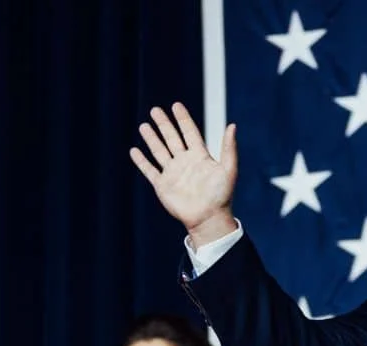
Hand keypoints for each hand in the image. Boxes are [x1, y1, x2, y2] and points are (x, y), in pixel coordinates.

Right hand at [130, 102, 238, 243]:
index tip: (176, 105)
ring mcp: (173, 173)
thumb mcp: (228, 169)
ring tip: (144, 125)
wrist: (209, 218)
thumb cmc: (221, 195)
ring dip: (151, 138)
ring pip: (159, 151)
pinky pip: (150, 170)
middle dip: (164, 124)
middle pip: (172, 139)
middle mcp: (185, 162)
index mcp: (200, 157)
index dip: (183, 119)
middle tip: (155, 110)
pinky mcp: (163, 185)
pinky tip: (135, 150)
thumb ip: (229, 148)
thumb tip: (232, 125)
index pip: (189, 133)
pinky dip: (141, 161)